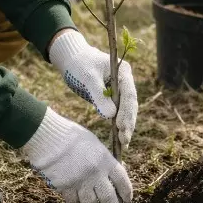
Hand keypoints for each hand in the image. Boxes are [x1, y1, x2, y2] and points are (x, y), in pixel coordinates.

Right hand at [22, 108, 132, 202]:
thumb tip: (110, 176)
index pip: (122, 181)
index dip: (126, 192)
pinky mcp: (65, 187)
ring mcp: (80, 181)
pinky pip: (74, 202)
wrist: (49, 137)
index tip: (127, 200)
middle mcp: (96, 173)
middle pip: (109, 198)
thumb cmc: (71, 137)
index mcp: (106, 160)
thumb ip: (103, 160)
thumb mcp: (94, 144)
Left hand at [49, 30, 137, 148]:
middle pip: (131, 105)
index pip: (129, 95)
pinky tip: (118, 138)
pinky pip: (118, 112)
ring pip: (126, 110)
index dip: (126, 112)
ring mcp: (120, 90)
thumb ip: (99, 95)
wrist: (72, 59)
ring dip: (125, 126)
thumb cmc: (79, 64)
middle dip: (128, 123)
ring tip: (123, 143)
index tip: (120, 127)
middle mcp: (125, 81)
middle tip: (124, 140)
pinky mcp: (113, 97)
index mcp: (124, 72)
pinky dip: (118, 124)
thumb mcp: (88, 78)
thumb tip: (111, 116)